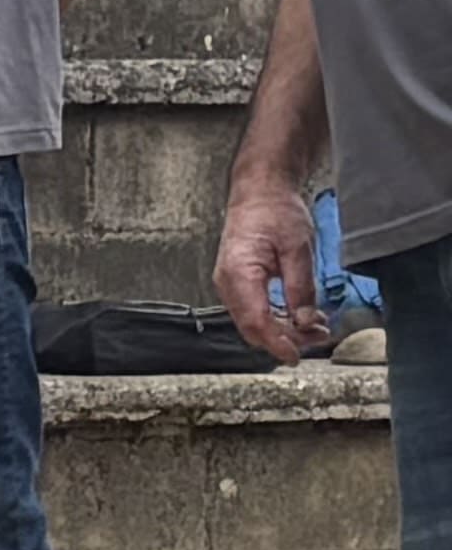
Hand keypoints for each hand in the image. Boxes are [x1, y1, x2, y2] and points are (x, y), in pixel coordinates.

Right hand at [218, 176, 333, 361]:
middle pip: (253, 327)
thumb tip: (305, 322)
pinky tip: (301, 316)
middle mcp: (228, 283)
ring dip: (284, 330)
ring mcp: (230, 285)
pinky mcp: (238, 283)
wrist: (259, 193)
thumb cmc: (275, 213)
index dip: (277, 343)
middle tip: (321, 336)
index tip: (297, 357)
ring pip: (254, 322)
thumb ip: (301, 288)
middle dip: (286, 338)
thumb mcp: (298, 249)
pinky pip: (254, 310)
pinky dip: (277, 318)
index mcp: (239, 274)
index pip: (256, 321)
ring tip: (317, 326)